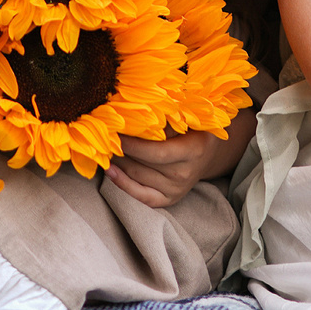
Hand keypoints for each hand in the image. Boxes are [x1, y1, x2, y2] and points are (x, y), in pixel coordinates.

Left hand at [106, 112, 254, 207]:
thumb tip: (138, 109)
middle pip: (143, 165)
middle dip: (120, 150)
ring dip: (118, 162)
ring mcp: (176, 190)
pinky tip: (110, 171)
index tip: (114, 133)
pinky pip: (141, 196)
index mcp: (193, 151)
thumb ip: (168, 114)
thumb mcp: (189, 116)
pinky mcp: (168, 200)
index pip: (156, 152)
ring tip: (105, 148)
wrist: (207, 153)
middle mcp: (184, 174)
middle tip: (103, 137)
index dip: (132, 145)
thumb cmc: (194, 127)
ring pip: (137, 177)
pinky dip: (122, 184)